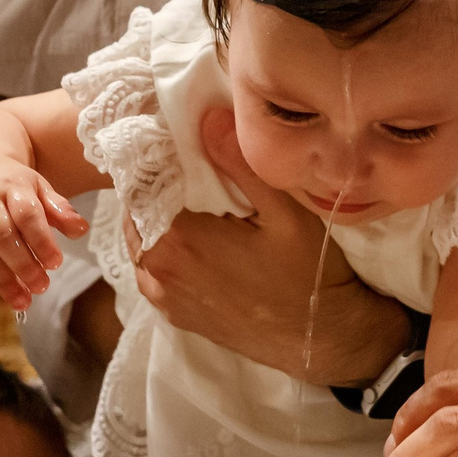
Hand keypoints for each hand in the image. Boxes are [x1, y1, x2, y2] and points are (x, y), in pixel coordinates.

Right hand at [0, 155, 87, 313]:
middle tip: (42, 287)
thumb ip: (59, 209)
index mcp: (10, 186)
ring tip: (23, 302)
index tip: (56, 263)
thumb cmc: (13, 187)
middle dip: (22, 265)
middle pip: (1, 236)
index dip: (41, 240)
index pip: (26, 214)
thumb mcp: (39, 188)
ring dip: (1, 282)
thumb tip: (80, 230)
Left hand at [126, 108, 413, 384]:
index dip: (155, 162)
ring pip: (143, 242)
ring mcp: (164, 298)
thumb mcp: (284, 211)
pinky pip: (153, 271)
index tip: (178, 145)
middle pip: (136, 213)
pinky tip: (196, 238)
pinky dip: (164, 249)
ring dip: (158, 220)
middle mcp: (158, 272)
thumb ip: (241, 164)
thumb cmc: (307, 274)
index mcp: (177, 240)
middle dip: (156, 189)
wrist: (321, 338)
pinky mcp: (175, 314)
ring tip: (192, 202)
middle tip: (187, 169)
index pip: (140, 186)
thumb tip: (208, 117)